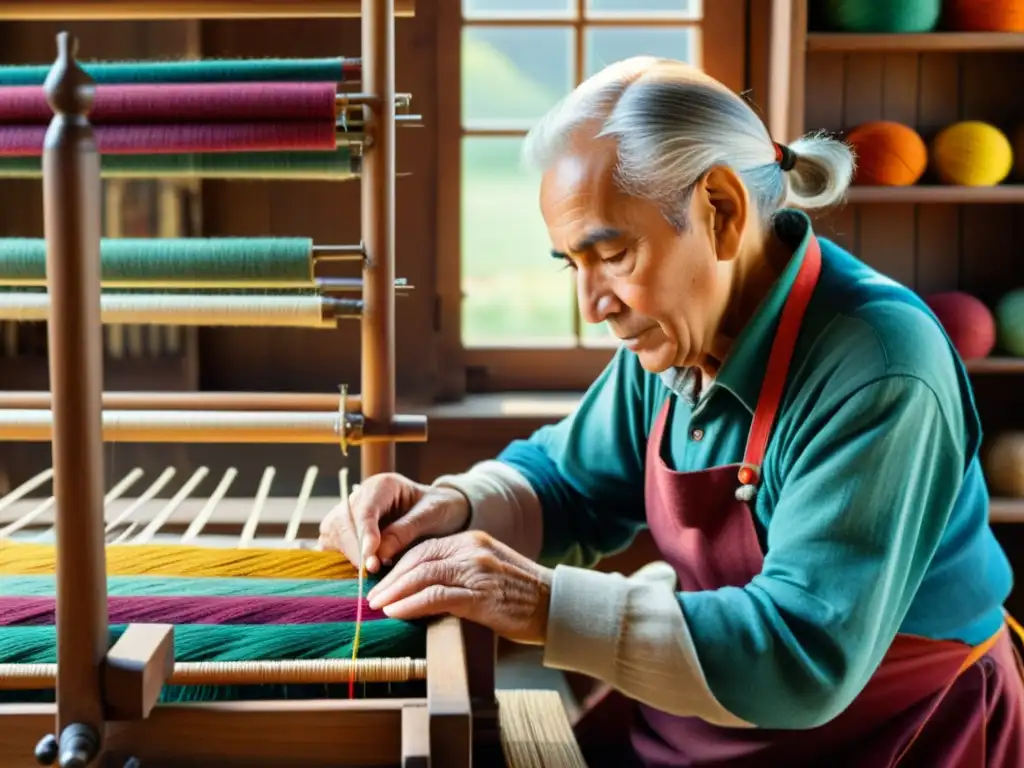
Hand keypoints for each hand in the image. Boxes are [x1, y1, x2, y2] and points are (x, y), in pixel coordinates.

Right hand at [318, 472, 469, 572]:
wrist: (443, 510)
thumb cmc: (439, 509)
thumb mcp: (430, 516)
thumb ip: (405, 531)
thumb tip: (378, 554)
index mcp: (382, 485)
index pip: (364, 510)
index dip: (365, 535)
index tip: (372, 560)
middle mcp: (361, 496)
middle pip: (341, 521)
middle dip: (354, 548)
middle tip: (372, 570)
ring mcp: (351, 513)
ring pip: (332, 532)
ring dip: (346, 553)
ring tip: (370, 570)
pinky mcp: (347, 530)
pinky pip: (332, 543)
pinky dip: (341, 557)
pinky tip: (360, 570)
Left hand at [367, 530, 552, 644]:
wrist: (557, 606)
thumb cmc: (523, 596)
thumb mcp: (490, 572)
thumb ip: (461, 572)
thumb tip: (425, 588)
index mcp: (473, 541)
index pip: (426, 548)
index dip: (400, 565)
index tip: (383, 582)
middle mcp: (473, 550)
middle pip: (420, 559)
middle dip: (392, 579)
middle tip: (373, 596)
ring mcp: (477, 571)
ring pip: (424, 575)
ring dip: (396, 591)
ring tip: (379, 605)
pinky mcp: (481, 595)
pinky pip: (437, 596)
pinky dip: (413, 604)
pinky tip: (397, 612)